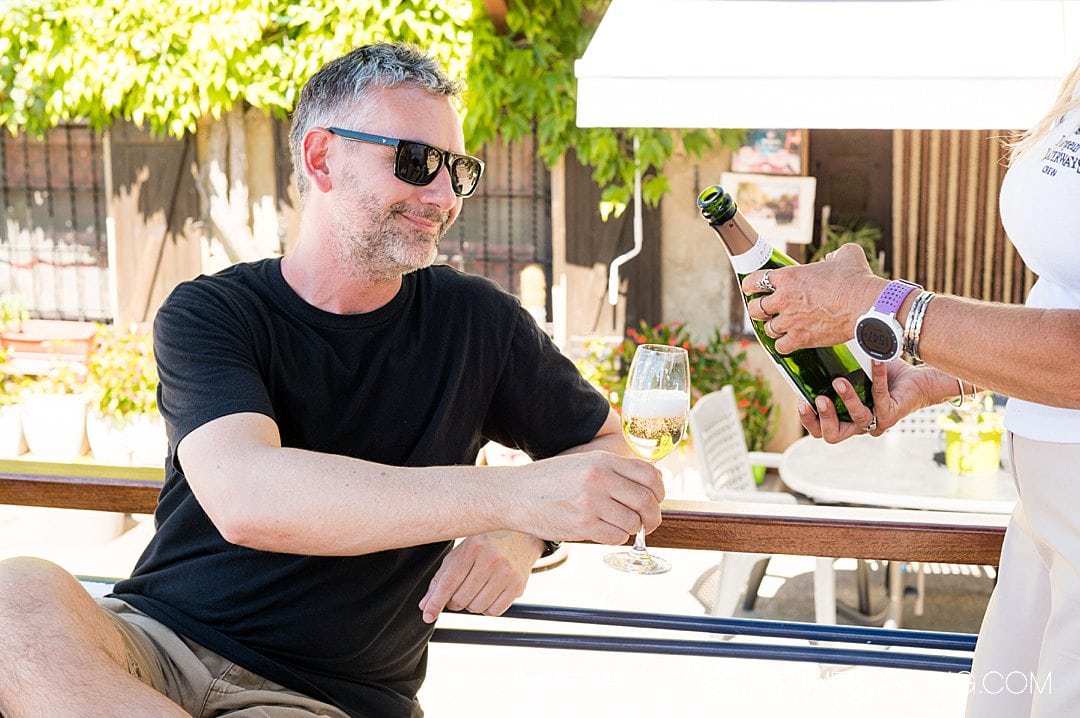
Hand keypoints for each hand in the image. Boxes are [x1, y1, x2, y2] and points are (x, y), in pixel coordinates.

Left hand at [418, 530, 539, 623]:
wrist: (521, 535)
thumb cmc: (485, 544)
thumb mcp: (460, 553)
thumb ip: (441, 579)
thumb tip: (426, 605)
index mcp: (473, 547)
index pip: (449, 582)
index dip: (436, 602)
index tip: (428, 615)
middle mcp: (491, 559)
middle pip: (461, 598)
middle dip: (454, 602)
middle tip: (457, 593)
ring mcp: (507, 572)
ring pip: (477, 607)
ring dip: (470, 605)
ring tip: (475, 590)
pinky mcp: (518, 585)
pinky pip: (494, 612)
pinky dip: (486, 608)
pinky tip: (488, 594)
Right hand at [512, 451, 663, 546]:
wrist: (515, 494)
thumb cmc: (549, 480)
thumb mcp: (582, 463)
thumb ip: (612, 471)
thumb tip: (647, 487)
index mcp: (602, 460)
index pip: (650, 475)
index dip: (660, 491)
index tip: (657, 499)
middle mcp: (599, 479)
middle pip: (647, 501)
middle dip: (653, 516)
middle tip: (649, 522)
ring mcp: (591, 503)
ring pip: (633, 523)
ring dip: (632, 529)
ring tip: (620, 525)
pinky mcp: (582, 525)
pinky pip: (616, 537)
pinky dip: (616, 537)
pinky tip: (605, 531)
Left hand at [740, 244, 885, 353]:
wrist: (867, 305)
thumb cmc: (858, 279)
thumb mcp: (847, 255)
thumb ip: (834, 255)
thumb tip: (832, 258)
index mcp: (789, 277)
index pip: (756, 280)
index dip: (751, 285)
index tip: (751, 288)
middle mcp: (784, 299)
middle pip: (755, 308)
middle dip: (757, 309)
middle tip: (763, 311)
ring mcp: (791, 321)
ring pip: (767, 329)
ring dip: (773, 328)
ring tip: (779, 327)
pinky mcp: (801, 339)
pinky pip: (781, 346)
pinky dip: (783, 345)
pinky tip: (788, 342)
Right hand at [799, 359, 936, 442]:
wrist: (918, 382)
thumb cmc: (884, 378)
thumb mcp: (854, 375)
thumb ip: (836, 370)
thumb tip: (816, 349)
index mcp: (844, 419)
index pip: (820, 430)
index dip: (808, 421)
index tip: (802, 402)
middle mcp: (858, 425)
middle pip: (833, 435)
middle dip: (824, 419)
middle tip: (820, 400)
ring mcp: (876, 422)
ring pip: (858, 419)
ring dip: (847, 399)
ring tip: (839, 381)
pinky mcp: (892, 413)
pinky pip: (880, 396)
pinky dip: (877, 376)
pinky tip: (874, 361)